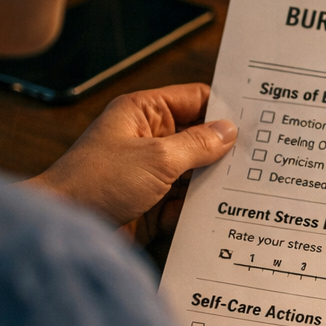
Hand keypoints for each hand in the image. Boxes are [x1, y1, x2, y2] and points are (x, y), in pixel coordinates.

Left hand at [27, 84, 236, 239]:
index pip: (194, 100)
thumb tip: (228, 132)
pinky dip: (199, 209)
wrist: (65, 226)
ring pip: (195, 173)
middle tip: (259, 158)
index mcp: (144, 114)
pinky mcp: (152, 204)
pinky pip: (185, 202)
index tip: (256, 119)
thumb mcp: (157, 158)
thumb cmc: (96, 183)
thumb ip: (197, 144)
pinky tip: (219, 215)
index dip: (224, 107)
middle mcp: (148, 140)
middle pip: (199, 138)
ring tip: (246, 188)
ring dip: (214, 183)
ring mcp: (150, 173)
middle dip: (224, 150)